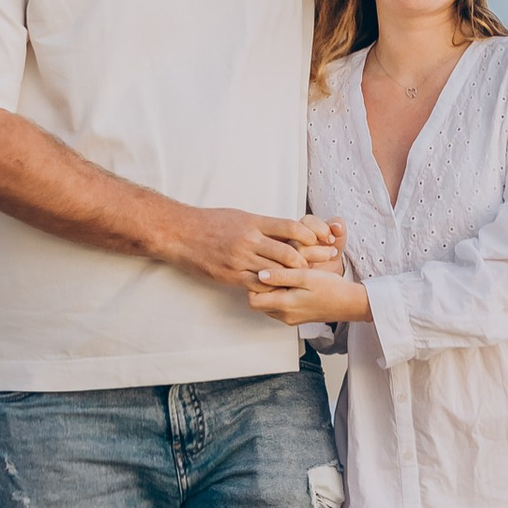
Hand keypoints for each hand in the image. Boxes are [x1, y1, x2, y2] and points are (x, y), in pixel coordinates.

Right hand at [171, 209, 345, 290]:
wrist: (180, 233)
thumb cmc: (210, 222)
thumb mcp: (240, 216)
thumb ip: (262, 225)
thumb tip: (285, 230)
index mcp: (254, 222)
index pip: (291, 227)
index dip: (311, 235)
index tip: (324, 240)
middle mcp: (250, 240)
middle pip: (289, 253)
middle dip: (311, 260)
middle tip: (327, 264)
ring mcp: (240, 259)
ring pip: (276, 273)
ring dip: (293, 278)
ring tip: (308, 281)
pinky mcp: (231, 275)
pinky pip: (257, 285)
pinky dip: (272, 289)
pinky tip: (282, 291)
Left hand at [249, 258, 370, 324]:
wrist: (349, 303)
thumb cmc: (331, 288)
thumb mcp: (305, 276)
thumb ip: (281, 275)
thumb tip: (259, 274)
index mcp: (285, 305)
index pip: (253, 299)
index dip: (253, 284)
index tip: (263, 270)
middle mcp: (284, 316)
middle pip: (258, 303)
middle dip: (261, 287)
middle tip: (273, 271)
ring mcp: (290, 318)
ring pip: (268, 305)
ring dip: (271, 291)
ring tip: (284, 276)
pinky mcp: (296, 317)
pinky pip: (279, 307)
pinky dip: (280, 296)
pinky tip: (291, 284)